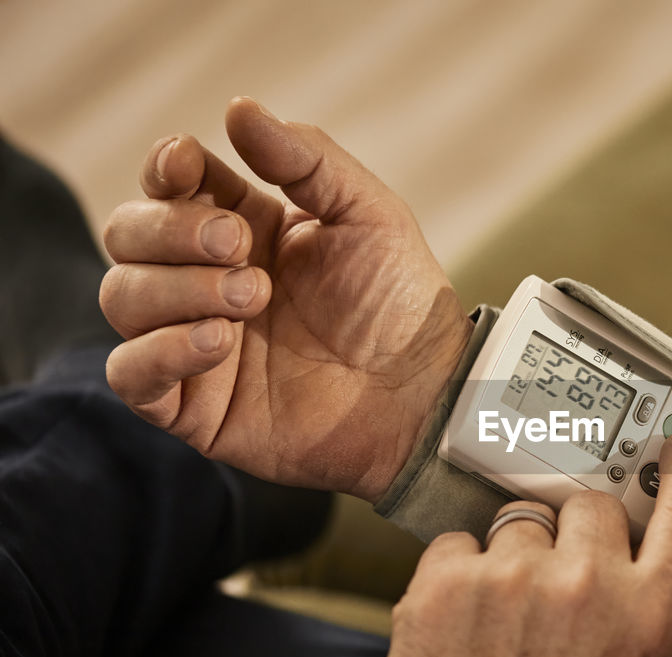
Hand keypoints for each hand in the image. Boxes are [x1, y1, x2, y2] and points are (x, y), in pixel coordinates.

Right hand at [99, 98, 471, 501]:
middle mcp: (206, 280)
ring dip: (177, 288)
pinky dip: (160, 351)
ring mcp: (193, 341)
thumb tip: (237, 108)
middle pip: (128, 233)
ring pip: (121, 296)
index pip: (168, 183)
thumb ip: (304, 159)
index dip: (164, 168)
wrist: (421, 391)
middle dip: (173, 231)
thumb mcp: (367, 212)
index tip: (183, 163)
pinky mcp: (191, 405)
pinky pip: (128, 372)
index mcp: (241, 227)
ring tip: (252, 299)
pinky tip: (219, 342)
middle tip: (238, 246)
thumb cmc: (400, 302)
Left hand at [361, 433, 671, 656]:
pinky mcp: (444, 583)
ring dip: (516, 557)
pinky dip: (460, 572)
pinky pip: (458, 541)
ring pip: (520, 521)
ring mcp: (512, 578)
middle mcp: (586, 585)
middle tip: (561, 580)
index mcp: (649, 615)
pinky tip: (465, 622)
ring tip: (505, 619)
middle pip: (591, 505)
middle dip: (579, 533)